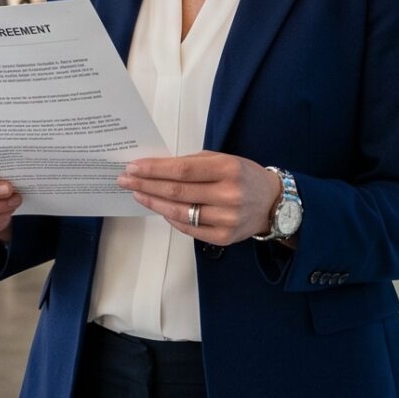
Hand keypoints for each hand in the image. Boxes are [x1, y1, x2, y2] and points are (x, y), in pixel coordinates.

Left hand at [120, 153, 275, 244]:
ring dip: (153, 203)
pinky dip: (170, 218)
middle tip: (125, 180)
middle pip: (176, 192)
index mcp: (228, 169)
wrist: (273, 204)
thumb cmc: (244, 177)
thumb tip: (157, 167)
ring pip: (179, 212)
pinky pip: (188, 229)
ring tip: (137, 194)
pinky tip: (159, 208)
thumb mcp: (225, 160)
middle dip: (146, 185)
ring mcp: (226, 219)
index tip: (133, 167)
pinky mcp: (223, 237)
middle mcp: (228, 195)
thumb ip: (194, 163)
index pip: (183, 169)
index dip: (154, 169)